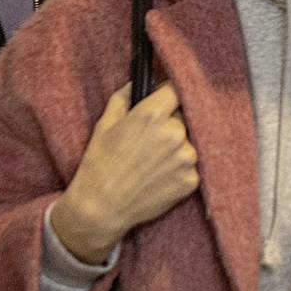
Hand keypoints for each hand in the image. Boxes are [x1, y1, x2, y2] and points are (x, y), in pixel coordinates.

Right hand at [50, 82, 199, 263]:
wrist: (102, 207)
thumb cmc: (99, 164)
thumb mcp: (105, 124)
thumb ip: (124, 97)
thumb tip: (137, 82)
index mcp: (153, 114)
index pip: (176, 90)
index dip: (169, 93)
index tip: (166, 98)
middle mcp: (175, 133)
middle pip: (183, 117)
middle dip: (170, 123)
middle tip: (149, 140)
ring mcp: (186, 158)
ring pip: (188, 142)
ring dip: (176, 147)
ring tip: (152, 161)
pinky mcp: (192, 180)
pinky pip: (190, 165)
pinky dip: (178, 168)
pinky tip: (158, 176)